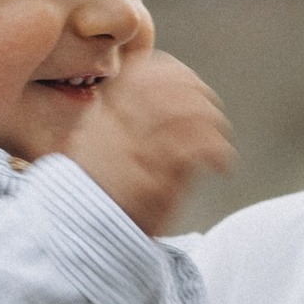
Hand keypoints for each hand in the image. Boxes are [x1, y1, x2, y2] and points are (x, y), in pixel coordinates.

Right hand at [62, 47, 234, 236]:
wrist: (81, 231)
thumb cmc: (92, 189)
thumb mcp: (90, 140)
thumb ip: (113, 113)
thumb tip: (142, 90)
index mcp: (104, 111)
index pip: (146, 72)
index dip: (177, 74)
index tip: (193, 85)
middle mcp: (121, 123)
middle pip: (173, 88)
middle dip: (202, 96)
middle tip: (213, 114)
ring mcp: (140, 148)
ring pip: (192, 114)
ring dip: (214, 125)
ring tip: (220, 143)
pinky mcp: (159, 177)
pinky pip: (201, 148)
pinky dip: (220, 154)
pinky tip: (222, 167)